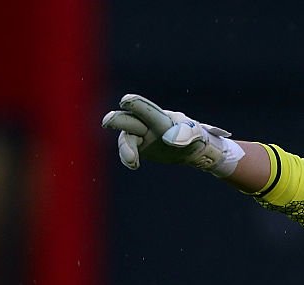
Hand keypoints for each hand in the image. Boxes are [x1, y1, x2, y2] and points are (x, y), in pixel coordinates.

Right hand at [101, 94, 241, 175]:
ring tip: (132, 161)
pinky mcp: (139, 148)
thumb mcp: (194, 133)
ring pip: (126, 139)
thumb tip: (169, 139)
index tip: (126, 100)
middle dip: (117, 119)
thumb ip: (185, 133)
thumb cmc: (193, 136)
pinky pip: (128, 153)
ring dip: (125, 149)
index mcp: (160, 117)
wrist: (191, 148)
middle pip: (127, 120)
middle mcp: (146, 124)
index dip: (136, 104)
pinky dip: (127, 158)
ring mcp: (140, 136)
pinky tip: (134, 165)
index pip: (146, 108)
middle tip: (108, 121)